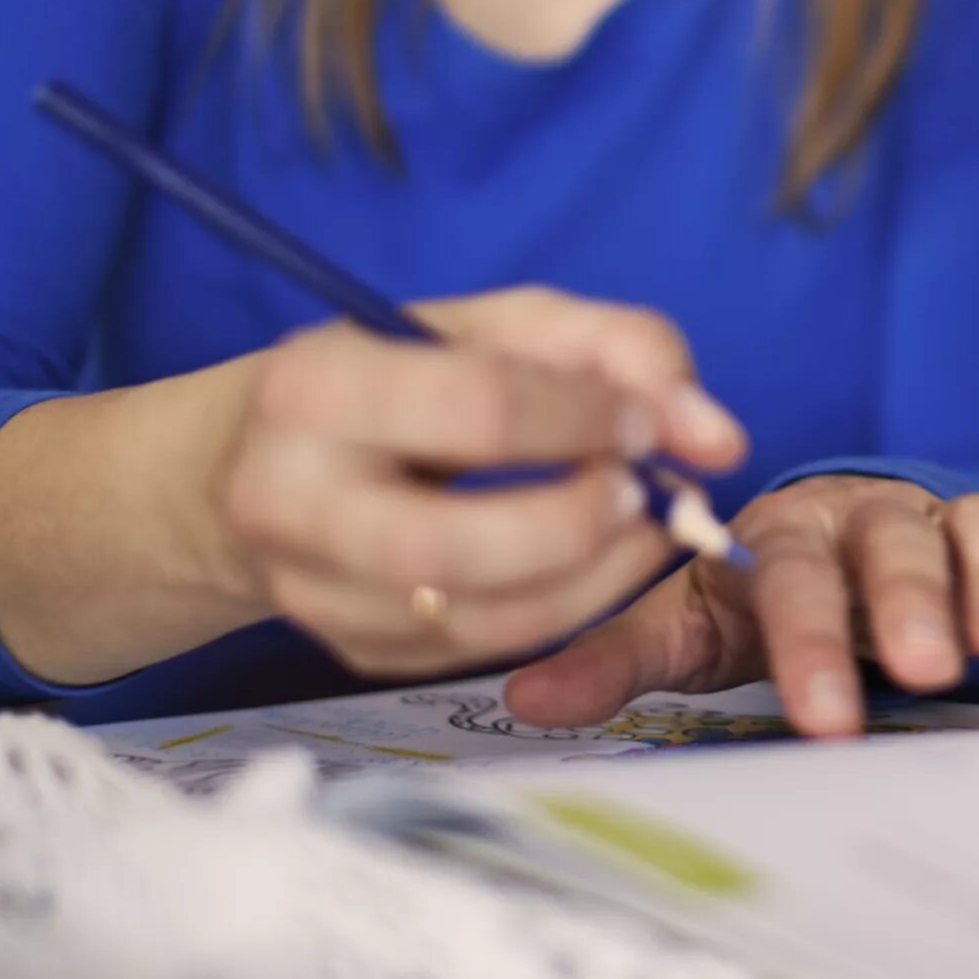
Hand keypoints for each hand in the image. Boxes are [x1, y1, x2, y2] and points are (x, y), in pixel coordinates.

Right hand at [206, 286, 745, 678]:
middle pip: (459, 544)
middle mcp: (287, 499)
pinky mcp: (350, 649)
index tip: (651, 420)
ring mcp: (310, 592)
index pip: (477, 407)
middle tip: (649, 494)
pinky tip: (597, 566)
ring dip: (593, 581)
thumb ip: (618, 350)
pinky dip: (560, 613)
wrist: (261, 459)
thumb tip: (716, 436)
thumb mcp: (497, 325)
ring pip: (475, 620)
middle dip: (583, 522)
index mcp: (313, 389)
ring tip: (646, 530)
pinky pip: (475, 653)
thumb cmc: (398, 374)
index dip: (588, 417)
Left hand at [502, 475, 978, 735]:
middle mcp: (874, 515)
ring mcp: (950, 525)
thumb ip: (619, 658)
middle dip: (914, 603)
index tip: (824, 718)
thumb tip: (524, 699)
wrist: (844, 547)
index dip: (811, 639)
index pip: (795, 573)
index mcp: (788, 529)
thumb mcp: (691, 621)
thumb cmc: (763, 592)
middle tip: (927, 669)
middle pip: (896, 543)